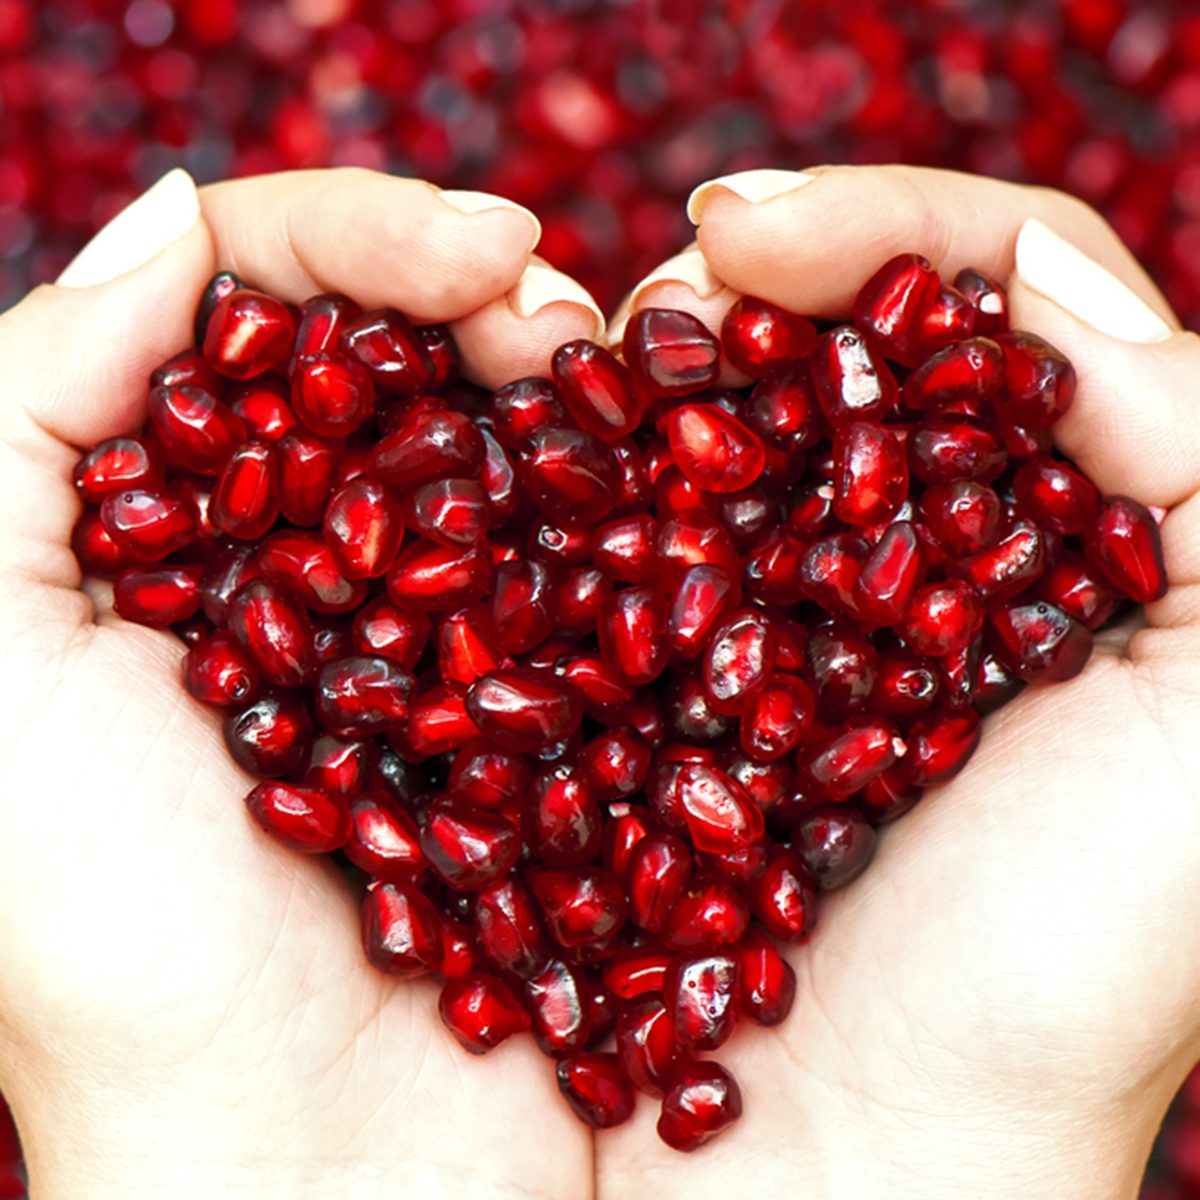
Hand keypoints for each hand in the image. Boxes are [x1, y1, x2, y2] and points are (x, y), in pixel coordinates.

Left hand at [0, 168, 604, 1199]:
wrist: (305, 1161)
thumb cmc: (120, 935)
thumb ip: (22, 413)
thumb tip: (167, 216)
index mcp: (161, 520)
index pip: (249, 305)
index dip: (361, 239)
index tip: (490, 246)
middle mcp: (294, 554)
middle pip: (389, 356)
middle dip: (476, 297)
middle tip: (558, 316)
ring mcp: (423, 623)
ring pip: (494, 442)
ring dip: (563, 387)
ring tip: (622, 380)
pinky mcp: (525, 698)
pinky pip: (580, 562)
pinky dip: (626, 503)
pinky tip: (672, 486)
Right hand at [598, 165, 1199, 1199]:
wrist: (867, 1158)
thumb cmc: (1058, 962)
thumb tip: (1041, 287)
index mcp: (1031, 535)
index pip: (980, 312)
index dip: (878, 235)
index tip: (756, 234)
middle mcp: (891, 553)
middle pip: (826, 348)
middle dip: (745, 285)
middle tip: (672, 283)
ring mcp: (756, 611)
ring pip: (703, 430)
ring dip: (642, 368)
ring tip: (567, 350)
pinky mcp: (645, 683)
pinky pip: (600, 546)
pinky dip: (563, 480)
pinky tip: (519, 450)